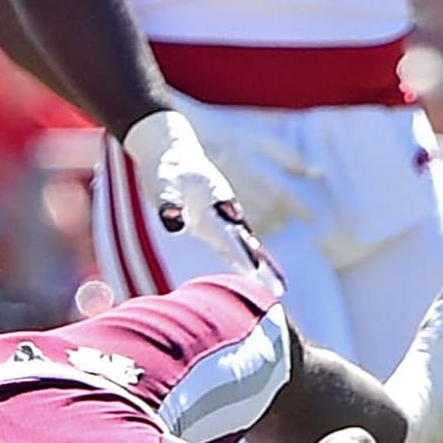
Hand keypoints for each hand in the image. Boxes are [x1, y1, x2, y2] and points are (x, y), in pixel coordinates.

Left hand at [121, 110, 277, 284]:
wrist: (172, 154)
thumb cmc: (167, 171)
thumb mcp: (164, 186)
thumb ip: (169, 204)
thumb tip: (173, 222)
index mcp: (215, 201)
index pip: (230, 232)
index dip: (241, 251)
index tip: (254, 270)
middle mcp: (225, 210)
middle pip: (247, 242)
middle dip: (263, 265)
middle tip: (279, 288)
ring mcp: (223, 217)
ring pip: (245, 243)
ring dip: (261, 264)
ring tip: (277, 287)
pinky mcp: (216, 222)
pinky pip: (234, 244)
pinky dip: (246, 258)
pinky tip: (255, 273)